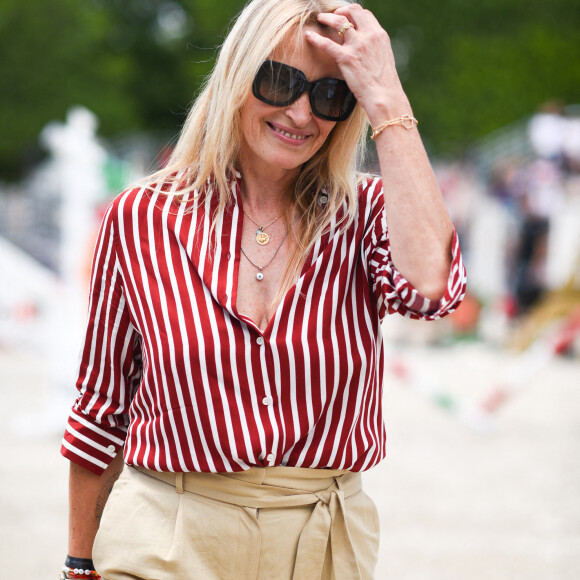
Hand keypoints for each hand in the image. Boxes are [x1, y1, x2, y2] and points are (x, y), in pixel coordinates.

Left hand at [306, 4, 410, 123]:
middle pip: (352, 12)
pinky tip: (308, 36)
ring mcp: (357, 45)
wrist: (384, 96)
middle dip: (340, 11)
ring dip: (327, 18)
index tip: (346, 18)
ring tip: (320, 19)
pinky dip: (315, 38)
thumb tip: (366, 48)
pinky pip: (326, 43)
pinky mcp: (346, 58)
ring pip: (338, 21)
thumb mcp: (384, 58)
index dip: (353, 14)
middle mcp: (369, 36)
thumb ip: (374, 48)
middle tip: (332, 16)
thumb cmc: (384, 83)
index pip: (365, 15)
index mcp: (379, 35)